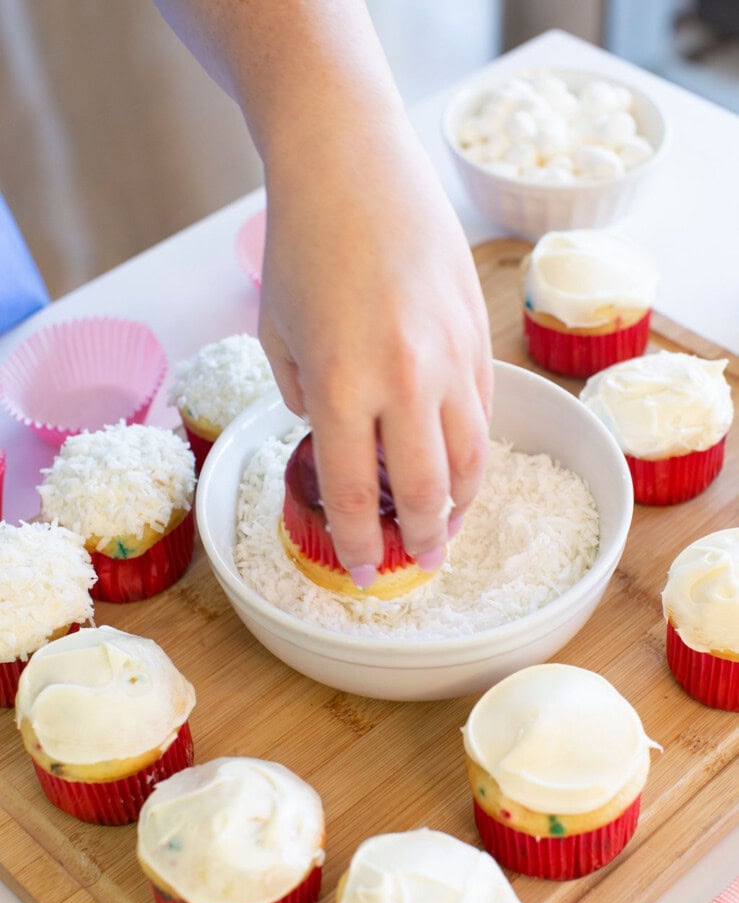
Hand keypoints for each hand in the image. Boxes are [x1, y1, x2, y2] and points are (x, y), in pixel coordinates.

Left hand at [258, 105, 491, 587]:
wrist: (354, 164)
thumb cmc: (302, 246)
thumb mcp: (277, 335)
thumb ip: (305, 402)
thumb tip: (341, 442)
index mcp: (338, 384)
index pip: (354, 492)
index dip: (360, 542)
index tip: (364, 571)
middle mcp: (402, 379)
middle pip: (423, 489)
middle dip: (422, 538)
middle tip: (420, 562)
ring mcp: (450, 356)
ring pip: (471, 457)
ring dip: (460, 502)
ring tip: (446, 522)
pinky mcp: (477, 333)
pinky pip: (484, 411)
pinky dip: (473, 448)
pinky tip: (459, 462)